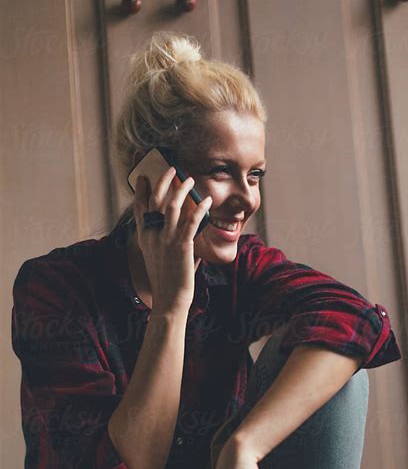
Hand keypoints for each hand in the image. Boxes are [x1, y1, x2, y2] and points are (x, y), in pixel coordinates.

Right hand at [133, 168, 211, 313]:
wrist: (168, 300)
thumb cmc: (166, 281)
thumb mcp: (155, 258)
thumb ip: (159, 240)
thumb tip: (170, 229)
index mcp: (144, 238)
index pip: (139, 209)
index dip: (141, 191)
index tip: (143, 177)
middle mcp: (153, 236)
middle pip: (155, 200)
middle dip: (163, 181)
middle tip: (171, 168)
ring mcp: (166, 240)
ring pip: (172, 205)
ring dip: (181, 189)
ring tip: (189, 179)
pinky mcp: (181, 246)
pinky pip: (192, 221)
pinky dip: (200, 208)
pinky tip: (207, 201)